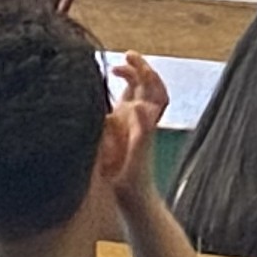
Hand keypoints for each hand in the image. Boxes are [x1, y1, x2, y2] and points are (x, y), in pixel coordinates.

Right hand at [106, 52, 167, 195]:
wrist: (134, 201)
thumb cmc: (134, 183)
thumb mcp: (137, 156)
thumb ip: (141, 131)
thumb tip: (137, 104)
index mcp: (144, 122)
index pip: (152, 91)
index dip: (144, 73)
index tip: (129, 61)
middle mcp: (139, 121)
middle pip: (146, 88)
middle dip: (140, 69)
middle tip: (127, 55)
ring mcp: (131, 126)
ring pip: (135, 96)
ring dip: (131, 80)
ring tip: (117, 68)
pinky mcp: (121, 135)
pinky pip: (122, 108)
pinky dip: (118, 96)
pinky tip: (104, 94)